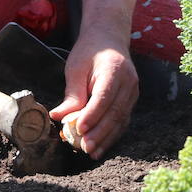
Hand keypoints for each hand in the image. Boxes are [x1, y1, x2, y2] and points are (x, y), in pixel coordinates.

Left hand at [50, 28, 138, 159]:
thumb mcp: (76, 67)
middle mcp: (128, 82)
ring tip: (91, 152)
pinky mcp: (131, 100)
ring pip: (121, 120)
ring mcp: (133, 92)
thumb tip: (58, 116)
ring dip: (106, 138)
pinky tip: (101, 147)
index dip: (92, 115)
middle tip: (84, 147)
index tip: (78, 129)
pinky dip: (112, 136)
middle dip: (99, 133)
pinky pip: (123, 121)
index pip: (104, 96)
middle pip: (115, 112)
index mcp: (114, 69)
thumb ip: (72, 93)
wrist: (109, 38)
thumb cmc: (90, 51)